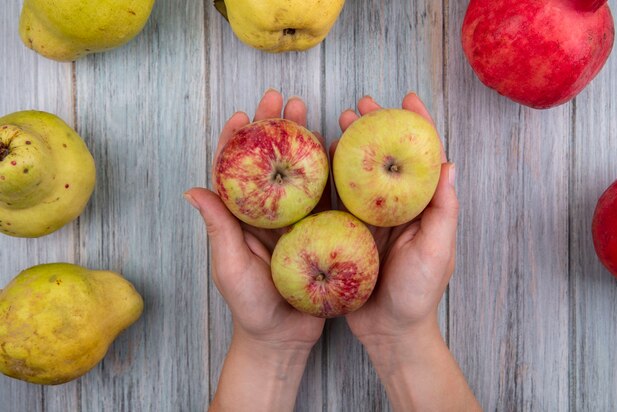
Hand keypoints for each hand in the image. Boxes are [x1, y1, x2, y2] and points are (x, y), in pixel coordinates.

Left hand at [185, 89, 326, 351]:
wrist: (283, 337)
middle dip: (275, 128)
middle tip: (282, 99)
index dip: (237, 141)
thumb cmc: (250, 306)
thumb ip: (218, 228)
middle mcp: (268, 213)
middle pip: (271, 162)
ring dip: (303, 141)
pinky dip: (330, 173)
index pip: (236, 172)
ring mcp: (295, 221)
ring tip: (309, 112)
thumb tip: (193, 190)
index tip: (242, 115)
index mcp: (241, 218)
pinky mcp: (319, 231)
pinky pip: (326, 198)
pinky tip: (337, 149)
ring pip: (299, 173)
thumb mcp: (230, 266)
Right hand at [337, 92, 457, 344]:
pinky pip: (337, 200)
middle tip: (361, 105)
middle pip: (386, 157)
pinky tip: (319, 160)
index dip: (417, 126)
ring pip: (359, 173)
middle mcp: (396, 207)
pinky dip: (329, 177)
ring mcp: (371, 219)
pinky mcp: (348, 232)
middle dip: (375, 128)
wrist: (390, 331)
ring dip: (350, 145)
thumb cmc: (419, 294)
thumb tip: (448, 165)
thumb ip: (443, 211)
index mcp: (421, 208)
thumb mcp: (437, 252)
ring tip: (337, 121)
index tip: (408, 99)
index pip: (422, 159)